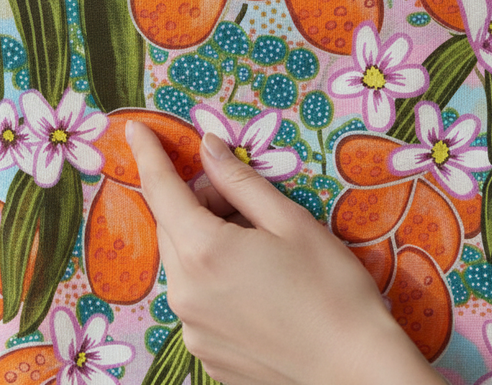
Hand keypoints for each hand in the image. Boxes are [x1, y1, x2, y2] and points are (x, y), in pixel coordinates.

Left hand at [125, 120, 444, 384]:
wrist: (355, 371)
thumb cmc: (333, 291)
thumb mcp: (291, 222)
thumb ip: (240, 182)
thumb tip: (208, 148)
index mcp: (204, 251)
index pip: (161, 189)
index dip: (148, 155)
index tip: (136, 130)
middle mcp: (185, 293)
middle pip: (172, 228)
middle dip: (196, 203)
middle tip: (240, 199)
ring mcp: (192, 329)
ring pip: (184, 266)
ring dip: (206, 244)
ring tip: (259, 248)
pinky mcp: (205, 353)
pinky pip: (197, 301)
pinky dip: (214, 282)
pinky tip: (257, 286)